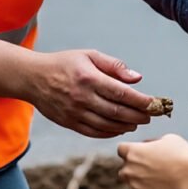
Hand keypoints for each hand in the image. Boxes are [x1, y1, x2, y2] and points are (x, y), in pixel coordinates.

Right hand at [29, 49, 154, 137]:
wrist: (33, 78)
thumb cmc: (65, 63)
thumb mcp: (89, 55)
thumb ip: (114, 66)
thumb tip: (137, 78)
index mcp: (90, 78)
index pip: (122, 93)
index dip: (141, 100)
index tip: (154, 103)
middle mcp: (82, 98)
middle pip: (117, 112)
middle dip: (138, 116)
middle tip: (151, 116)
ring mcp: (75, 112)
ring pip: (107, 125)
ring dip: (126, 126)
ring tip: (137, 122)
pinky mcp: (69, 123)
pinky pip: (94, 132)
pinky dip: (110, 133)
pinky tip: (120, 129)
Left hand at [117, 135, 187, 188]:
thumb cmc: (184, 158)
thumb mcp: (169, 139)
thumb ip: (154, 143)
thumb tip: (150, 147)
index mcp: (133, 153)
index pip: (122, 150)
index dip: (132, 153)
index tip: (141, 156)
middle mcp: (129, 173)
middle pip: (124, 173)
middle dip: (135, 174)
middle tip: (154, 175)